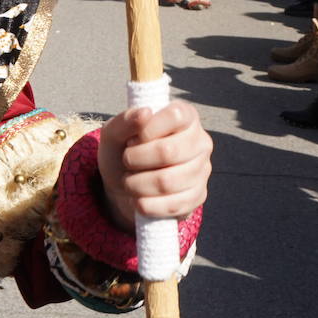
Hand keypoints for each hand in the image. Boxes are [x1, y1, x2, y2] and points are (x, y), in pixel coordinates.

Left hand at [97, 100, 211, 231]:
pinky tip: (138, 200)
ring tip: (129, 181)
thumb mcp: (114, 132)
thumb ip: (125, 120)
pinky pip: (172, 205)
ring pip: (167, 181)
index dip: (147, 130)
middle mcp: (200, 142)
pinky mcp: (198, 197)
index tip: (131, 140)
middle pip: (168, 151)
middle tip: (126, 161)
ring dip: (136, 184)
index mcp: (184, 117)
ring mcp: (203, 171)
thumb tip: (145, 112)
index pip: (175, 116)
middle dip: (135, 159)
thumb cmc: (123, 150)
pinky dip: (146, 204)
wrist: (123, 185)